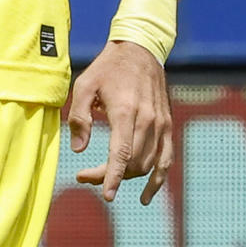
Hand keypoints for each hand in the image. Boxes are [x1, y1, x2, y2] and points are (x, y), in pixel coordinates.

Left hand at [67, 41, 174, 204]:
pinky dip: (157, 180)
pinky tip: (144, 196)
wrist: (140, 50)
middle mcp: (148, 120)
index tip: (106, 195)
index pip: (122, 153)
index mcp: (126, 111)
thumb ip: (79, 116)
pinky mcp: (167, 125)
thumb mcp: (84, 85)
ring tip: (105, 176)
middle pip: (132, 162)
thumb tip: (78, 149)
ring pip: (147, 164)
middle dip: (109, 176)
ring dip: (126, 177)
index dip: (113, 176)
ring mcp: (161, 124)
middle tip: (85, 175)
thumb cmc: (108, 68)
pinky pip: (166, 160)